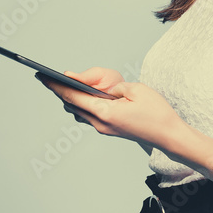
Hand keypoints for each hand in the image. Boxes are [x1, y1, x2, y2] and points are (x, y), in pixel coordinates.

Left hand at [35, 67, 184, 152]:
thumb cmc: (156, 113)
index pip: (73, 97)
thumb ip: (114, 87)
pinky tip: (82, 96)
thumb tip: (101, 89)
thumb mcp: (136, 90)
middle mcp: (100, 123)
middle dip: (59, 92)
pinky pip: (89, 116)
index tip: (42, 77)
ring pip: (79, 112)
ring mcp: (104, 129)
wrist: (169, 135)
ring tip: (62, 85)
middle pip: (72, 106)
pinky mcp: (109, 130)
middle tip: (47, 79)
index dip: (56, 86)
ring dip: (70, 100)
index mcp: (104, 113)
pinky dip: (82, 105)